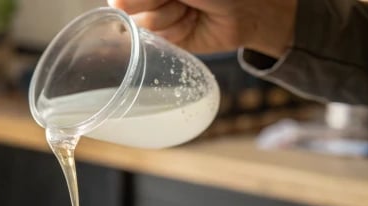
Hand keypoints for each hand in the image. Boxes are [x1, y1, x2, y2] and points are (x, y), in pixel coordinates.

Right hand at [110, 0, 295, 57]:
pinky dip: (176, 31)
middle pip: (124, 5)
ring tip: (191, 9)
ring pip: (140, 23)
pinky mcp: (163, 36)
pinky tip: (191, 23)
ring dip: (170, 16)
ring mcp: (154, 14)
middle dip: (156, 2)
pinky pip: (154, 39)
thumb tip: (116, 4)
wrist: (251, 9)